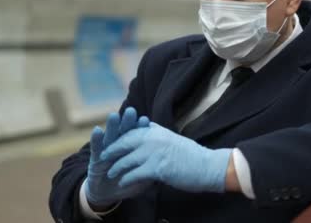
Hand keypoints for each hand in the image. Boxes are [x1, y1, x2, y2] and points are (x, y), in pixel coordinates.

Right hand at [85, 107, 150, 206]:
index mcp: (133, 148)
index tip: (145, 120)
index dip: (141, 128)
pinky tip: (97, 130)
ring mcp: (107, 151)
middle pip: (124, 132)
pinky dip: (96, 139)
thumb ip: (150, 171)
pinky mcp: (95, 159)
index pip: (138, 136)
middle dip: (127, 121)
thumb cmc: (128, 184)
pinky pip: (96, 148)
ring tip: (114, 116)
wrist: (108, 195)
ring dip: (111, 126)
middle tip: (131, 111)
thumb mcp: (142, 179)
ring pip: (110, 136)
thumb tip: (164, 165)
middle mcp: (120, 146)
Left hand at [101, 122, 231, 192]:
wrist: (208, 166)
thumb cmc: (191, 155)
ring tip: (110, 173)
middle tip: (102, 157)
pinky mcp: (158, 167)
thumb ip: (158, 133)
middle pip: (125, 143)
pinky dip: (127, 179)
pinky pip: (135, 173)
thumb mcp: (172, 139)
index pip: (131, 131)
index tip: (109, 144)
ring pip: (127, 159)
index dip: (119, 138)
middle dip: (112, 150)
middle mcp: (154, 138)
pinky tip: (122, 183)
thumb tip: (146, 126)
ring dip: (116, 167)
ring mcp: (155, 152)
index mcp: (157, 130)